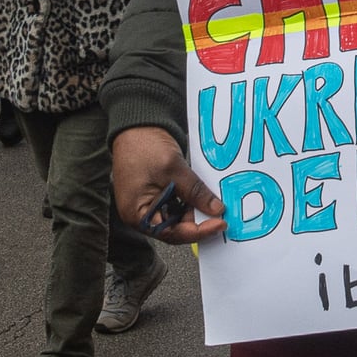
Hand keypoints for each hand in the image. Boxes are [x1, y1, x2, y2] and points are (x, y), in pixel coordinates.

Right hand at [113, 127, 225, 245]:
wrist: (136, 123)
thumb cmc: (144, 146)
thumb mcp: (174, 171)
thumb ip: (195, 192)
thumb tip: (216, 210)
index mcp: (137, 214)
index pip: (172, 233)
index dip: (198, 231)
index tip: (220, 224)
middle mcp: (139, 213)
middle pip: (173, 228)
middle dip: (197, 222)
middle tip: (220, 215)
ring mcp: (146, 203)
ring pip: (175, 216)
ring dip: (194, 211)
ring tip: (213, 204)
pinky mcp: (153, 192)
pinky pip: (173, 204)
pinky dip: (188, 201)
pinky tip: (202, 196)